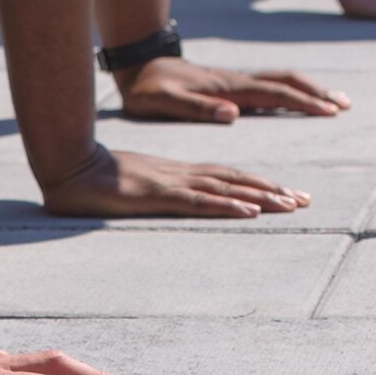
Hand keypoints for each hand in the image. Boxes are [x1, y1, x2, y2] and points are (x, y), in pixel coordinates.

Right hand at [40, 143, 310, 218]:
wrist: (69, 164)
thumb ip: (154, 191)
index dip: (259, 183)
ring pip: (225, 189)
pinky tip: (250, 211)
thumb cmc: (96, 176)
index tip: (288, 193)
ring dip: (260, 196)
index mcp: (177, 172)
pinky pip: (199, 201)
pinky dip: (227, 204)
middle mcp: (181, 174)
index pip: (227, 176)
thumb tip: (167, 199)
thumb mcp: (134, 185)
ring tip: (291, 204)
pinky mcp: (158, 196)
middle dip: (272, 189)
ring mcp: (171, 183)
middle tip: (306, 200)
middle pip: (235, 179)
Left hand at [116, 55, 349, 123]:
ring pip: (280, 81)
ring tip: (333, 101)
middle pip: (286, 82)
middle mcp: (236, 81)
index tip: (330, 111)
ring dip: (308, 89)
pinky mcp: (230, 84)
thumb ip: (197, 108)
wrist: (138, 64)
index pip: (274, 94)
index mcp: (227, 88)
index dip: (304, 103)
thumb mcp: (164, 102)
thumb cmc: (148, 89)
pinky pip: (269, 85)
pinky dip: (290, 91)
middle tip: (345, 105)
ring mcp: (235, 81)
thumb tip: (232, 114)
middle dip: (316, 93)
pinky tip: (296, 101)